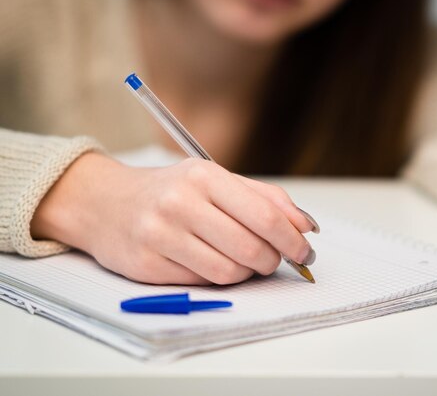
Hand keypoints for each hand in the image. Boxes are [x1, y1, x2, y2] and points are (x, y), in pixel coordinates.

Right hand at [31, 153, 317, 284]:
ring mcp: (161, 235)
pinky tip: (211, 262)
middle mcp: (181, 203)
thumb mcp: (216, 179)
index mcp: (205, 176)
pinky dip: (217, 278)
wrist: (105, 203)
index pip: (266, 217)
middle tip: (274, 260)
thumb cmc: (170, 191)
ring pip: (230, 272)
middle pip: (252, 249)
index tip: (305, 252)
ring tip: (241, 260)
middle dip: (273, 261)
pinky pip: (202, 283)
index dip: (293, 241)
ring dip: (246, 272)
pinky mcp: (147, 264)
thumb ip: (264, 197)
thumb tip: (307, 225)